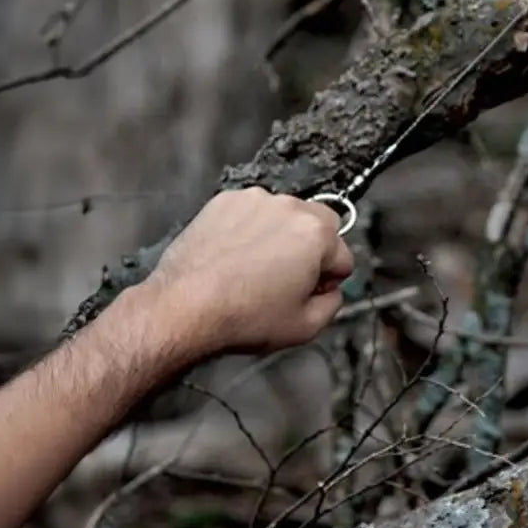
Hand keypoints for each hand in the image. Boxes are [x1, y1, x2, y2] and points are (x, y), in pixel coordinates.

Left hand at [143, 189, 354, 357]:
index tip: (307, 293)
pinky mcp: (224, 201)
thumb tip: (330, 291)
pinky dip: (249, 230)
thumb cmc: (244, 317)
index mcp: (316, 234)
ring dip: (279, 237)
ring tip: (253, 271)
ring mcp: (254, 200)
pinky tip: (234, 259)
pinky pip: (251, 213)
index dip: (328, 281)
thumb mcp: (306, 327)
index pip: (343, 256)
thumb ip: (333, 304)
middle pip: (319, 226)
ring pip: (284, 217)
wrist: (184, 308)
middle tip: (285, 280)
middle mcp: (289, 207)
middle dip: (310, 250)